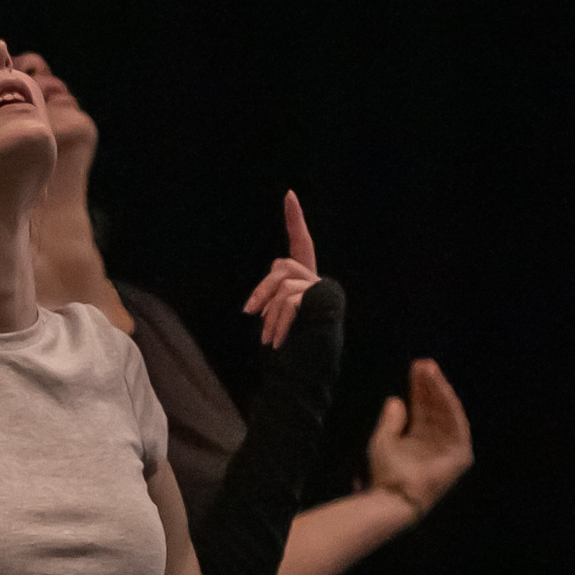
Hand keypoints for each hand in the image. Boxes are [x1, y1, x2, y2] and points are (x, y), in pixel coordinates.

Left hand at [240, 190, 321, 348]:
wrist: (305, 379)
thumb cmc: (291, 357)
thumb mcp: (278, 323)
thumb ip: (276, 301)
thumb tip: (262, 300)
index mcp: (308, 286)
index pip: (301, 246)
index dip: (295, 220)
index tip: (289, 195)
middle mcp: (320, 284)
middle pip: (282, 266)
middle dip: (262, 290)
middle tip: (250, 313)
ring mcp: (323, 292)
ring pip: (284, 284)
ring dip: (271, 314)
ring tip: (268, 339)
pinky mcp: (322, 301)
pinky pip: (289, 300)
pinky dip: (278, 322)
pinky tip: (276, 341)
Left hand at [367, 359, 472, 516]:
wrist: (394, 497)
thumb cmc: (386, 472)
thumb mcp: (384, 439)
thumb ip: (391, 420)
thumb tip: (395, 399)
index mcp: (419, 440)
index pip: (422, 409)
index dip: (420, 389)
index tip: (415, 368)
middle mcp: (436, 442)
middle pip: (435, 408)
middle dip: (430, 385)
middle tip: (423, 363)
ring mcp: (449, 448)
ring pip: (447, 412)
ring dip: (440, 390)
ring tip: (430, 371)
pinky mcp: (460, 455)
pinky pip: (457, 423)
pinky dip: (449, 405)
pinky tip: (441, 388)